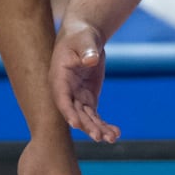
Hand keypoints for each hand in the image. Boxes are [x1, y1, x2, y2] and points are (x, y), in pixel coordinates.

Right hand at [49, 22, 121, 143]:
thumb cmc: (81, 36)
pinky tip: (115, 133)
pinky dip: (104, 124)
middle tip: (99, 137)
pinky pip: (95, 115)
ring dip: (98, 129)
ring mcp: (77, 97)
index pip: (62, 97)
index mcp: (59, 77)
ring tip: (112, 138)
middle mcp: (66, 91)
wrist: (85, 38)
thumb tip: (91, 60)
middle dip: (87, 125)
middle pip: (75, 112)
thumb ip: (87, 50)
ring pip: (86, 118)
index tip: (75, 123)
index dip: (67, 111)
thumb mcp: (84, 40)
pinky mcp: (88, 99)